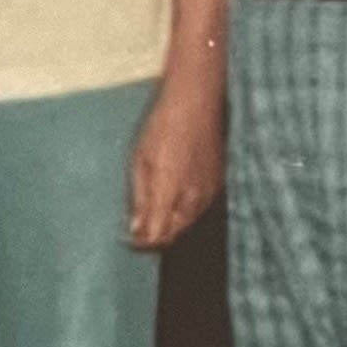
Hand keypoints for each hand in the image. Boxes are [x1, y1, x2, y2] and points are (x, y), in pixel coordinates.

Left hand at [126, 69, 223, 248]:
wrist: (196, 104)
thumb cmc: (161, 127)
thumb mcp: (140, 160)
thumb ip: (139, 197)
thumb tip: (135, 228)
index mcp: (170, 193)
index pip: (157, 234)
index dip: (142, 243)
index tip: (129, 241)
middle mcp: (193, 199)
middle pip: (174, 233)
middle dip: (155, 237)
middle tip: (137, 231)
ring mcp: (208, 193)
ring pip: (187, 223)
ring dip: (170, 226)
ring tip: (152, 218)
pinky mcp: (217, 184)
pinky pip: (199, 209)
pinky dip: (184, 214)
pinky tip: (172, 204)